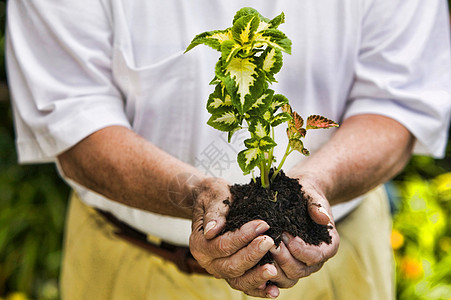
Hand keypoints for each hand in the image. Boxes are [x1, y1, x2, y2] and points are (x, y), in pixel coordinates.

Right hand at [189, 177, 281, 297]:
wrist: (212, 201)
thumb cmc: (214, 196)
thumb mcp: (214, 196)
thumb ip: (214, 213)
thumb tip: (212, 231)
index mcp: (199, 243)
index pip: (222, 246)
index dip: (243, 237)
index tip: (262, 224)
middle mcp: (207, 261)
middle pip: (231, 266)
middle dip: (252, 255)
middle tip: (270, 242)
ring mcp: (220, 270)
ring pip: (238, 281)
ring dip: (257, 277)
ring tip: (274, 270)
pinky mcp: (233, 274)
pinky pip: (245, 286)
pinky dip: (259, 290)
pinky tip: (274, 291)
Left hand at [264, 175, 339, 289]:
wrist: (298, 195)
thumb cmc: (306, 194)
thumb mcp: (312, 194)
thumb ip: (317, 206)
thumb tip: (323, 218)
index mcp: (328, 246)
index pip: (316, 255)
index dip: (300, 249)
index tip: (285, 236)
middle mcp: (315, 260)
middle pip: (300, 270)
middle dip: (283, 258)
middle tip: (269, 243)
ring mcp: (300, 265)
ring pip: (287, 278)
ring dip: (273, 267)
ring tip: (260, 252)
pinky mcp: (285, 266)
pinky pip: (276, 277)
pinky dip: (265, 275)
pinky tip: (253, 267)